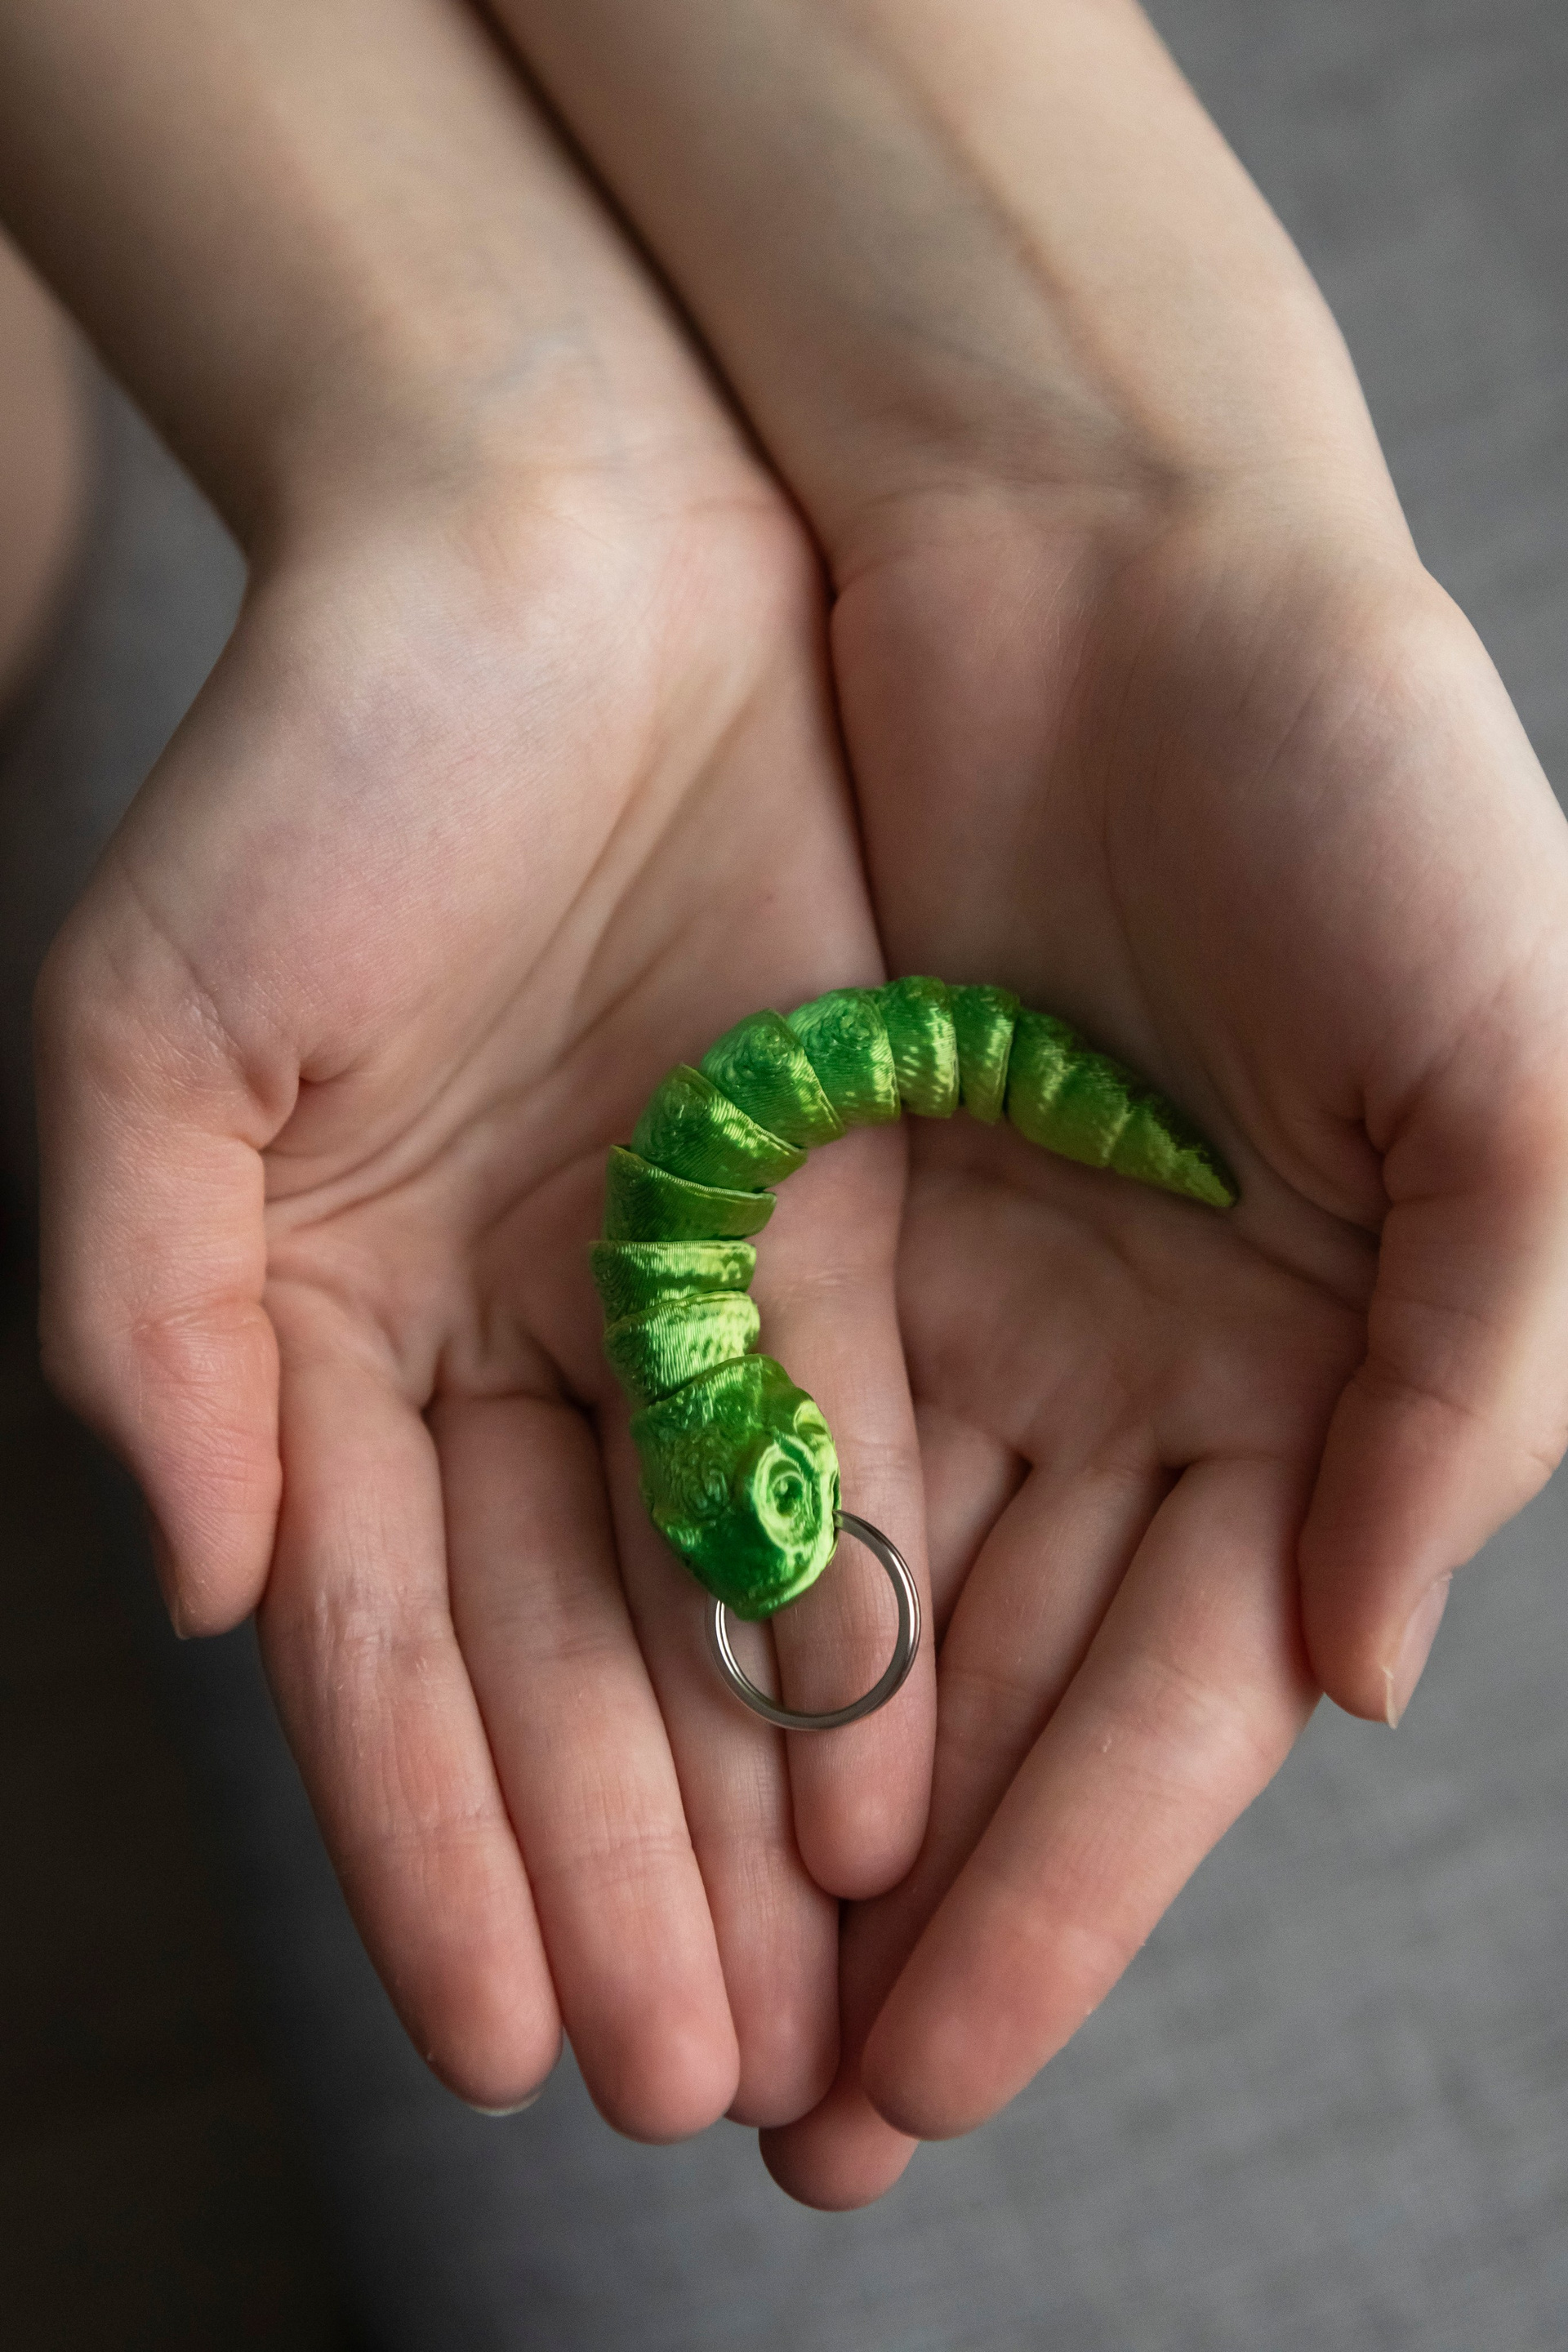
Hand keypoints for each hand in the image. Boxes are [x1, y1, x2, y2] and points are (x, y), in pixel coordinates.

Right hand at [34, 408, 937, 2135]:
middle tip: (680, 2080)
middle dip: (609, 1872)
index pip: (368, 1638)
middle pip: (551, 1660)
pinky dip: (864, 1609)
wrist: (558, 544)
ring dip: (744, 1802)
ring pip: (708, 1598)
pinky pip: (851, 1447)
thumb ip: (143, 1311)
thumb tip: (185, 1582)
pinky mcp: (829, 1210)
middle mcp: (494, 1341)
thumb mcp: (155, 1032)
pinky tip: (896, 1774)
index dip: (422, 1836)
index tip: (487, 2028)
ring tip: (799, 2001)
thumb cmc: (321, 763)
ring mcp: (669, 1289)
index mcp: (318, 1326)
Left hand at [761, 489, 1567, 2202]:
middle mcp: (1155, 1371)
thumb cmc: (1368, 788)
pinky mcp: (836, 1200)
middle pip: (1007, 1701)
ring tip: (686, 1985)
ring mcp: (985, 1295)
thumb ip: (1472, 1379)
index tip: (927, 2077)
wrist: (1118, 553)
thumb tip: (1364, 1673)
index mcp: (1334, 1378)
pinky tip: (627, 1731)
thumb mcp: (1514, 1083)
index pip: (1185, 1708)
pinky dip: (706, 1589)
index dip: (1061, 1904)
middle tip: (783, 2123)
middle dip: (906, 1914)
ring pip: (870, 1603)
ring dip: (784, 1792)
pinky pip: (761, 1437)